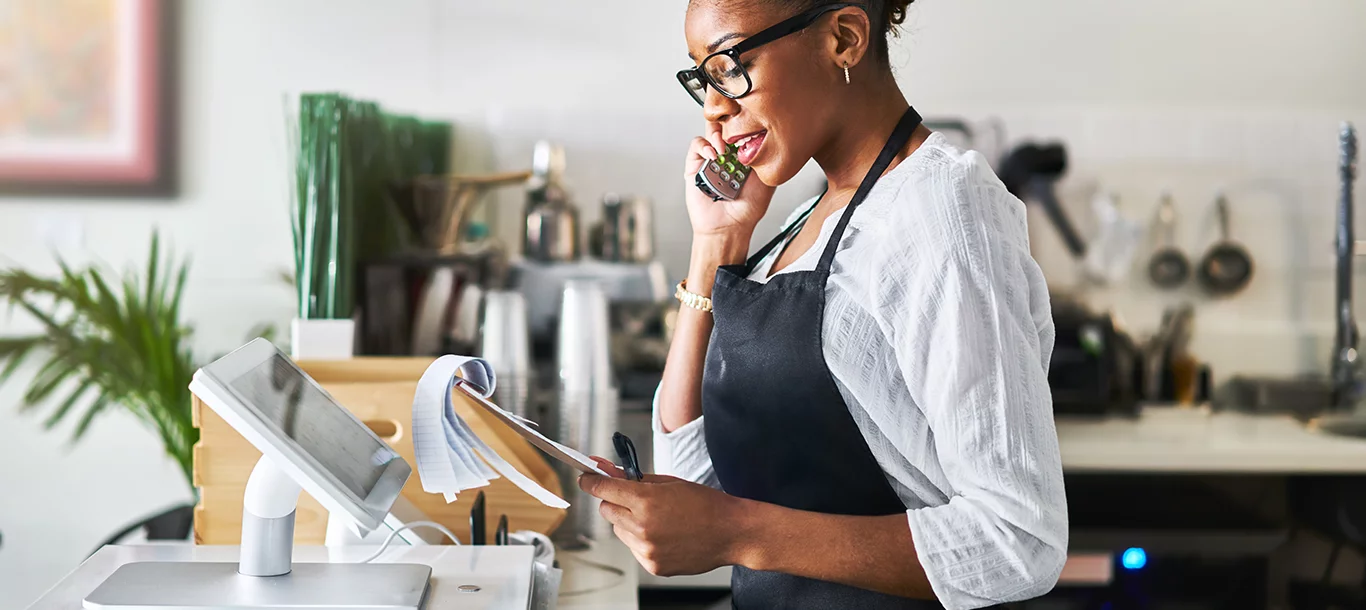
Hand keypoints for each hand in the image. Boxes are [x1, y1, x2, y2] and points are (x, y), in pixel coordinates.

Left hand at [579, 468, 747, 576]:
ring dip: (627, 522)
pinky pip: (633, 548)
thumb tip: (607, 470)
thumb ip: (635, 478)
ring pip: (618, 530)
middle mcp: (642, 527)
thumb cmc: (705, 504)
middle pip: (606, 510)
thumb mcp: (669, 482)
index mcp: (646, 501)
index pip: (603, 489)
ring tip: (656, 518)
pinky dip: (641, 540)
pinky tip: (663, 534)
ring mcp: (647, 549)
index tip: (586, 478)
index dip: (591, 481)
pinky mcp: (653, 565)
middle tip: (633, 498)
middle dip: (614, 501)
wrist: (730, 532)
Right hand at [683, 123, 775, 240]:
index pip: (742, 128)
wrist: (730, 226)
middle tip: (735, 127)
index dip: (744, 119)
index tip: (750, 117)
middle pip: (725, 124)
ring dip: (717, 134)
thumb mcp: (768, 180)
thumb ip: (769, 160)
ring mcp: (710, 159)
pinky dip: (704, 147)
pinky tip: (713, 156)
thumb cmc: (748, 208)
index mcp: (743, 154)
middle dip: (729, 120)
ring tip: (723, 148)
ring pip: (709, 131)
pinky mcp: (695, 166)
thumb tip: (773, 139)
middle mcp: (726, 154)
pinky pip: (696, 147)